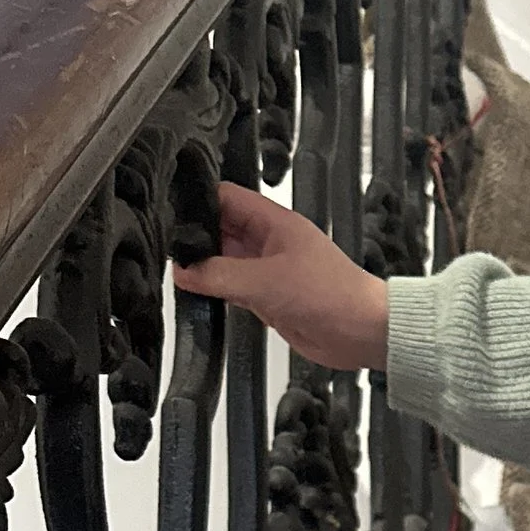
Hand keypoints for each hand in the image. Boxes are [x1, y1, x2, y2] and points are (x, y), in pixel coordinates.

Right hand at [172, 183, 391, 368]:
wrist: (360, 332)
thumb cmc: (332, 295)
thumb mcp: (264, 281)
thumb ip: (219, 275)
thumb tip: (184, 270)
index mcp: (274, 222)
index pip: (227, 197)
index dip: (198, 201)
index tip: (170, 212)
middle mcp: (269, 243)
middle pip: (221, 229)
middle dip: (195, 237)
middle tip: (169, 249)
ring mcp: (268, 270)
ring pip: (225, 260)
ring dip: (204, 267)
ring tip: (178, 272)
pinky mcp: (268, 297)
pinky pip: (234, 287)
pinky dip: (216, 290)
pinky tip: (197, 294)